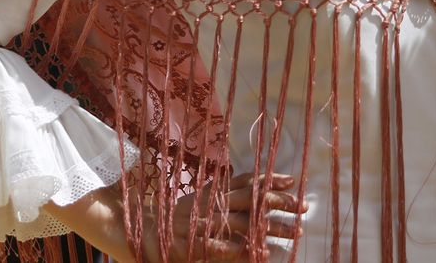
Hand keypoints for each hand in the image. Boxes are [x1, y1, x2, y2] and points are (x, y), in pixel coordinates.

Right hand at [136, 172, 305, 261]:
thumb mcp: (197, 198)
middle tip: (306, 208)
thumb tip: (253, 182)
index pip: (246, 183)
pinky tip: (259, 255)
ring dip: (268, 230)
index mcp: (210, 194)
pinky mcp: (192, 246)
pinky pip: (219, 248)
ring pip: (242, 224)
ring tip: (292, 234)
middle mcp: (208, 206)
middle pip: (250, 202)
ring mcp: (201, 225)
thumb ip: (222, 190)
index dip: (270, 181)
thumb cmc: (168, 217)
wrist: (129, 229)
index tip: (294, 180)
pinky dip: (239, 251)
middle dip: (280, 205)